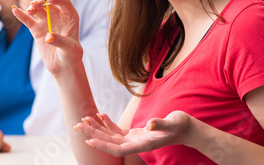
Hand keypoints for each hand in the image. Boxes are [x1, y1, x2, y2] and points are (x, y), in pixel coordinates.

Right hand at [12, 0, 82, 76]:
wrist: (62, 65)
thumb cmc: (71, 55)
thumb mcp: (69, 48)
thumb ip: (60, 41)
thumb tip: (48, 37)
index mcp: (70, 17)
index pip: (64, 2)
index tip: (49, 0)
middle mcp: (58, 16)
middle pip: (48, 4)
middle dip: (41, 2)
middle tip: (33, 5)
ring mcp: (46, 22)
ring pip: (38, 10)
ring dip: (32, 8)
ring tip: (29, 11)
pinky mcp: (37, 29)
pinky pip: (28, 20)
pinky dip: (21, 15)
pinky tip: (15, 9)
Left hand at [74, 111, 191, 156]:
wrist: (186, 128)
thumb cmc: (180, 125)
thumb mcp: (172, 123)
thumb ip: (160, 125)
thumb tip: (149, 126)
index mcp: (141, 145)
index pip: (118, 149)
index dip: (103, 145)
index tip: (90, 141)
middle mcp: (134, 144)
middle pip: (109, 142)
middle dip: (93, 134)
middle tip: (77, 126)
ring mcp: (134, 139)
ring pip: (110, 136)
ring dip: (97, 128)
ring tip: (84, 119)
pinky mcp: (134, 134)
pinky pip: (117, 130)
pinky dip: (108, 123)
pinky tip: (100, 115)